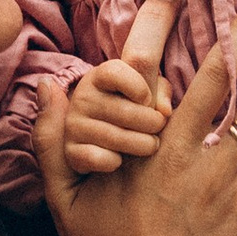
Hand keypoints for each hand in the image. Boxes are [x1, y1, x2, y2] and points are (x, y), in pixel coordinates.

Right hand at [59, 54, 168, 176]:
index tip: (147, 99)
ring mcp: (74, 125)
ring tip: (149, 144)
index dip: (138, 87)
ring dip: (143, 145)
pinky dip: (116, 162)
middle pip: (126, 111)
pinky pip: (103, 159)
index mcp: (100, 77)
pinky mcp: (71, 152)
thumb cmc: (132, 110)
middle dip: (153, 123)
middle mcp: (82, 98)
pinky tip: (118, 159)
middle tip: (157, 128)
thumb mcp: (147, 93)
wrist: (98, 143)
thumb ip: (161, 91)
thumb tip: (165, 111)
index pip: (115, 72)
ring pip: (118, 138)